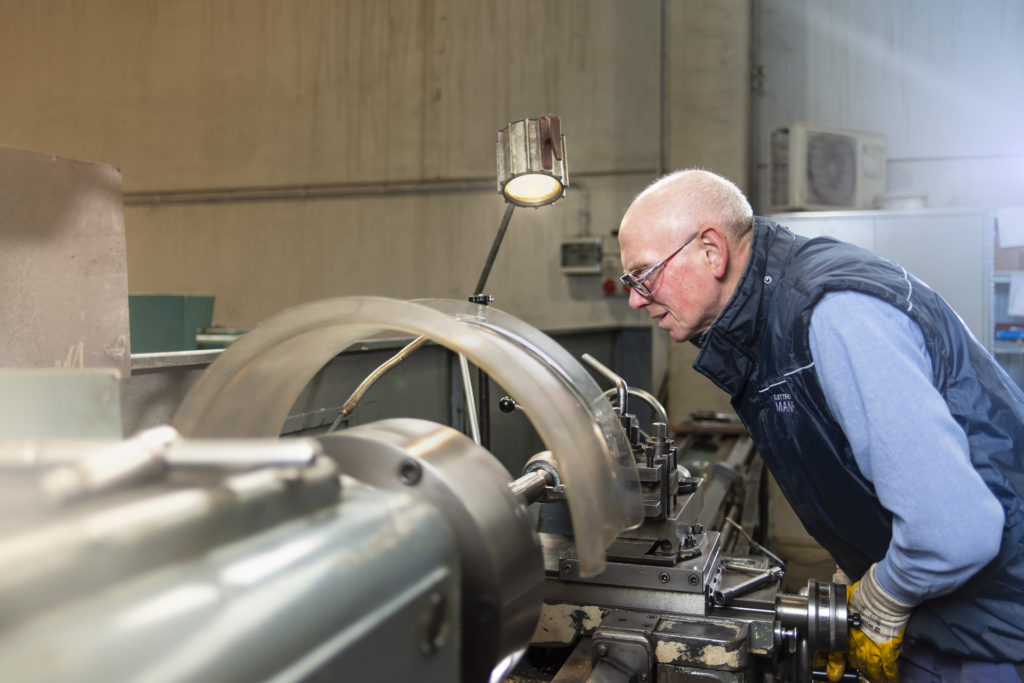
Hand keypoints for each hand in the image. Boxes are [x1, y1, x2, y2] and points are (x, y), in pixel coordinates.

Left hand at [846, 563, 913, 682]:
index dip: (834, 663)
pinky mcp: (888, 650)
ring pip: (871, 668)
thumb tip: (838, 590)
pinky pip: (889, 667)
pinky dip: (890, 675)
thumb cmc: (863, 593)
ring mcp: (872, 648)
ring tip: (875, 680)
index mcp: (843, 632)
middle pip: (854, 663)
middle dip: (855, 671)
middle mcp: (856, 643)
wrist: (880, 595)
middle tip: (856, 676)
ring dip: (873, 675)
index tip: (832, 671)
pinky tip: (891, 679)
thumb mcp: (846, 598)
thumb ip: (843, 602)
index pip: (835, 652)